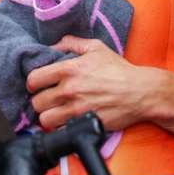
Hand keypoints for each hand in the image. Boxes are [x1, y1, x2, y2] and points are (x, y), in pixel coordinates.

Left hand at [26, 35, 158, 131]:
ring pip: (44, 119)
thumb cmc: (119, 70)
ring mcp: (77, 110)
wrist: (141, 92)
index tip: (37, 85)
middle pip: (36, 102)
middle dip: (40, 101)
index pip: (33, 79)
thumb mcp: (96, 48)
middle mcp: (69, 90)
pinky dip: (61, 128)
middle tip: (47, 99)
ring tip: (54, 112)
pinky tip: (66, 122)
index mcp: (68, 69)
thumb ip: (71, 43)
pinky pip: (61, 131)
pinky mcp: (85, 124)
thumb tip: (53, 45)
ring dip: (47, 116)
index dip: (32, 83)